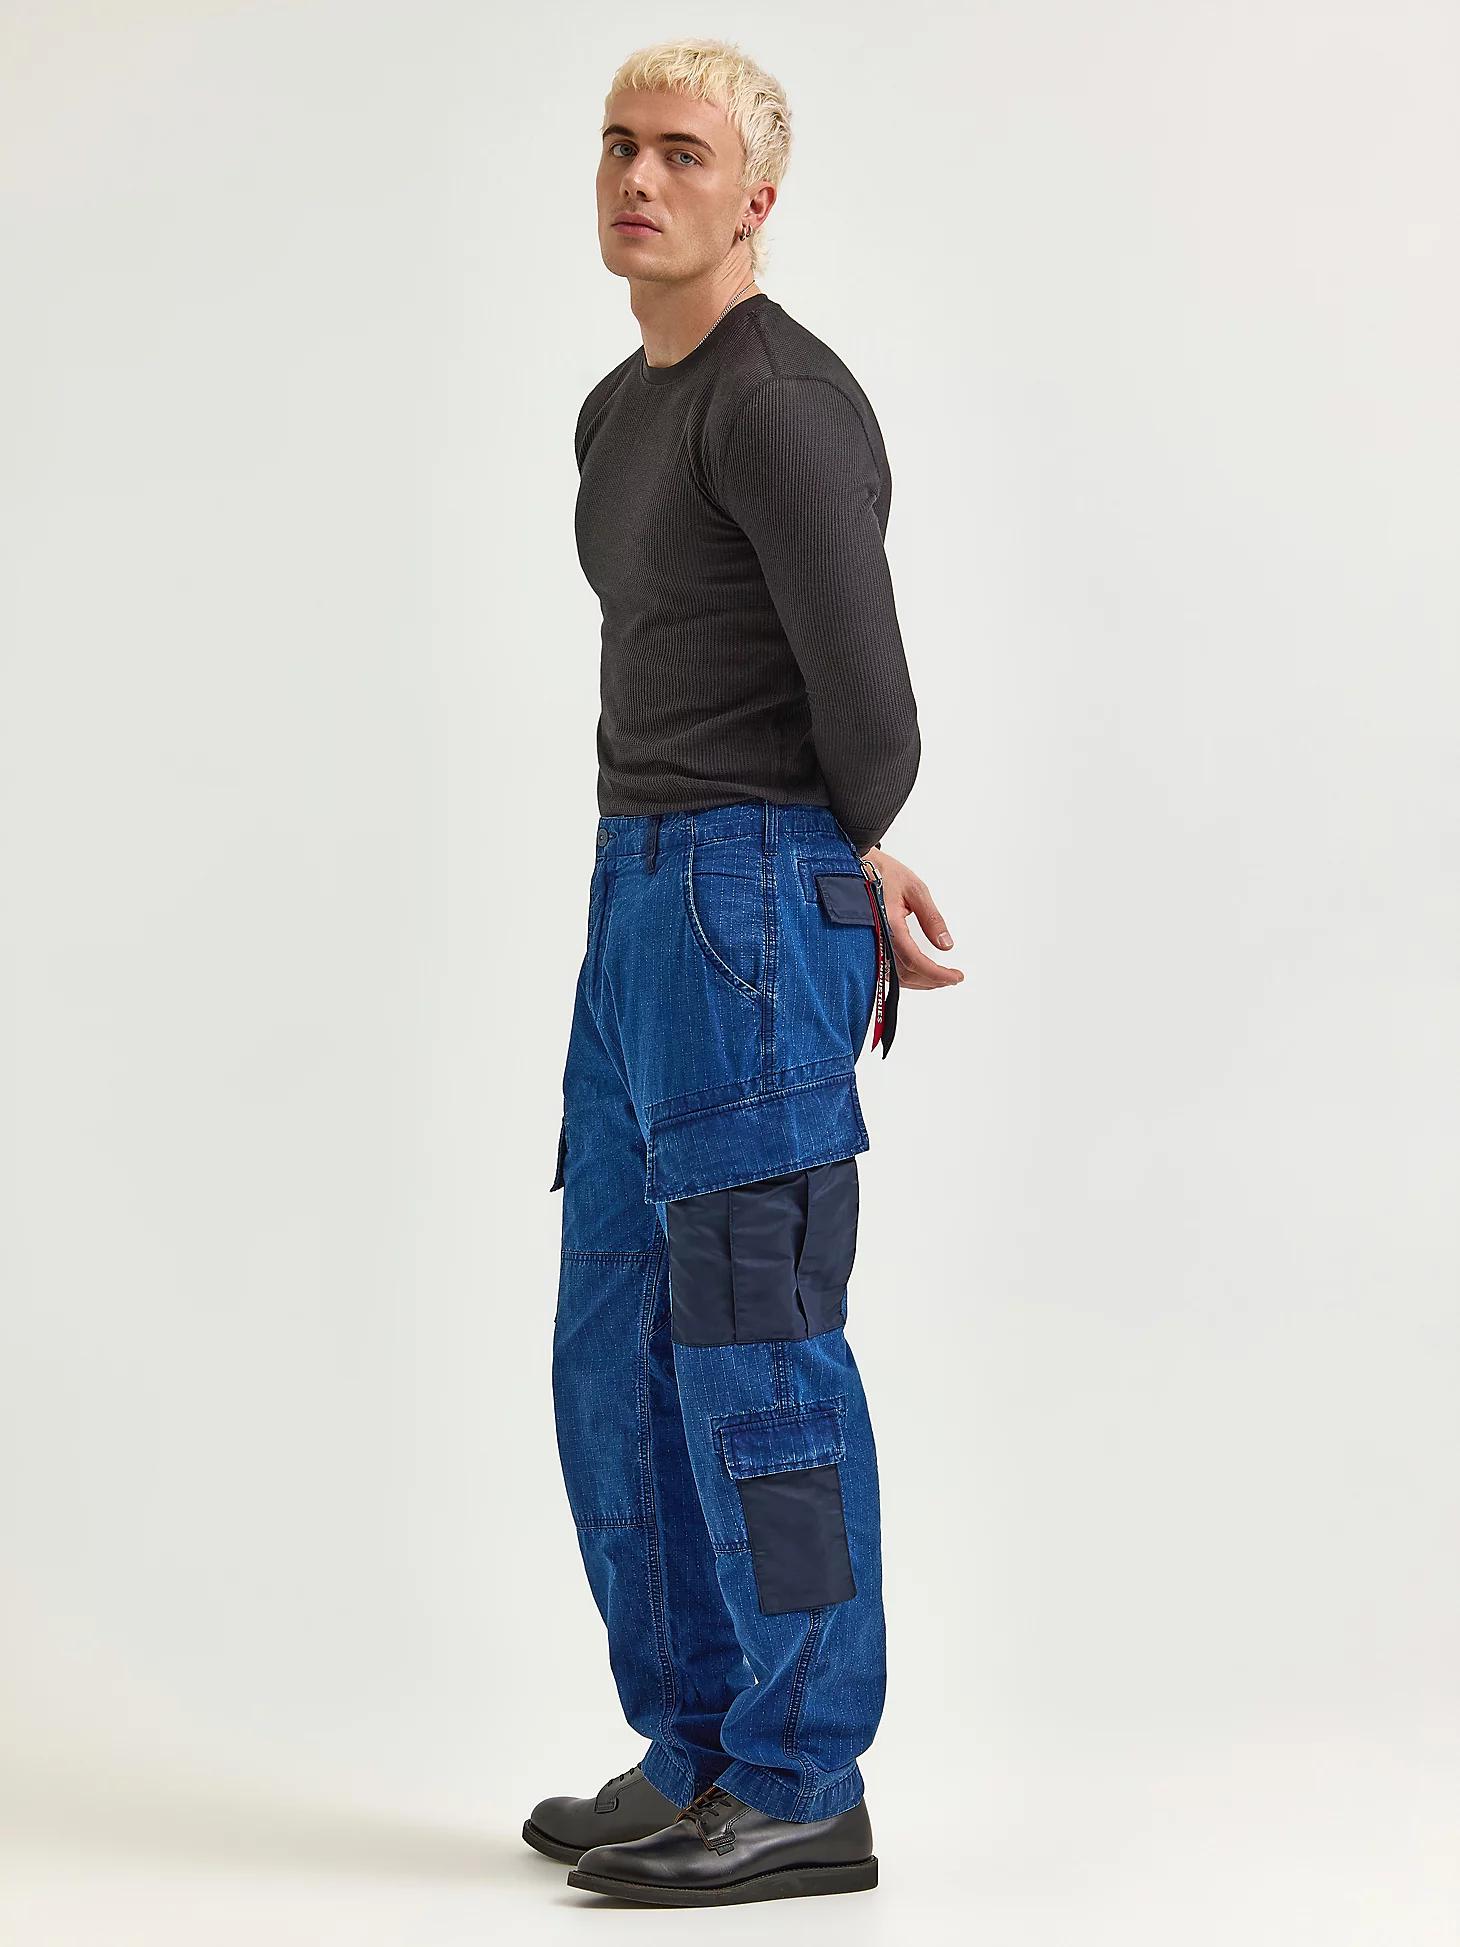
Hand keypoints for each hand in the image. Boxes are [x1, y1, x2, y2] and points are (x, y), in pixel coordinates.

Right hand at [860, 849, 963, 989]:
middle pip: (905, 974)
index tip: (956, 976)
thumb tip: (946, 944)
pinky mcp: (867, 945)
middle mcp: (875, 939)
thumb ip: (931, 918)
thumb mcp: (915, 889)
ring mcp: (868, 945)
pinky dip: (905, 976)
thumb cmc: (882, 873)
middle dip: (932, 981)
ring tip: (939, 978)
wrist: (854, 866)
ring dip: (919, 982)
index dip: (937, 974)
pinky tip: (918, 972)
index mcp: (887, 924)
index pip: (914, 961)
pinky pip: (885, 970)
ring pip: (895, 977)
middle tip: (952, 978)